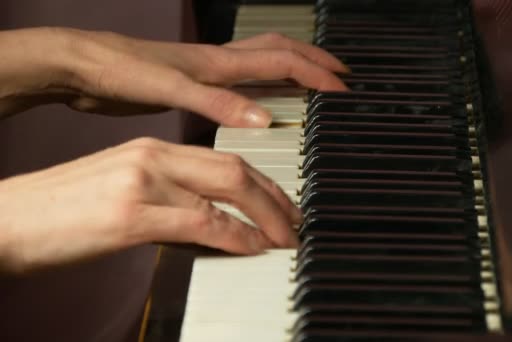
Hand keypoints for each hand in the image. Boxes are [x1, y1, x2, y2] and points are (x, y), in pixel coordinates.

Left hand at [0, 28, 347, 125]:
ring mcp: (206, 70)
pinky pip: (241, 78)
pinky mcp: (192, 82)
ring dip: (291, 65)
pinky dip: (262, 82)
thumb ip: (217, 104)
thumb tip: (263, 119)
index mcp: (219, 63)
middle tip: (340, 74)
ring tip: (311, 78)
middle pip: (279, 51)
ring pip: (261, 59)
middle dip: (313, 61)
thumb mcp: (171, 90)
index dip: (316, 75)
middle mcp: (218, 63)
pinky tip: (258, 97)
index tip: (343, 89)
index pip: (282, 63)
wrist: (82, 66)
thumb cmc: (120, 71)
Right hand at [0, 137, 300, 272]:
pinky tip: (253, 247)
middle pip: (235, 168)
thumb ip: (171, 203)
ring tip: (284, 239)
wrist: (9, 220)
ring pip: (225, 189)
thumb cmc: (65, 211)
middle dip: (276, 197)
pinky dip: (236, 234)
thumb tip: (214, 227)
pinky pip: (201, 221)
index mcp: (152, 149)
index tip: (283, 204)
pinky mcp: (131, 214)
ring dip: (266, 217)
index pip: (224, 158)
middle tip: (296, 223)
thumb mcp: (125, 193)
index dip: (263, 182)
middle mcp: (152, 157)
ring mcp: (143, 182)